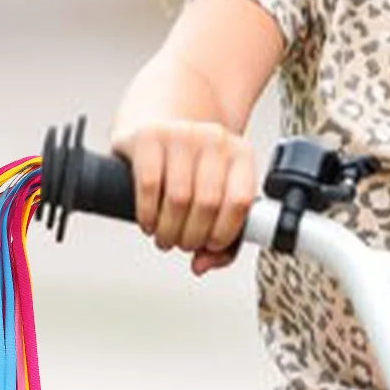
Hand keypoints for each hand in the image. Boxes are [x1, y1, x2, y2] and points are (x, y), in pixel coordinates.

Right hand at [110, 119, 256, 274]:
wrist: (159, 124)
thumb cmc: (190, 167)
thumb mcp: (215, 192)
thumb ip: (221, 236)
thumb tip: (202, 265)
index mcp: (241, 154)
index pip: (241, 201)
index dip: (225, 232)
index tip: (211, 246)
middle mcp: (216, 139)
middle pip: (208, 203)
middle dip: (192, 236)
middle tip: (183, 245)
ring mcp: (182, 134)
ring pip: (179, 198)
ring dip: (169, 231)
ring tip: (165, 238)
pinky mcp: (149, 136)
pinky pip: (149, 185)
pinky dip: (148, 214)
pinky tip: (149, 222)